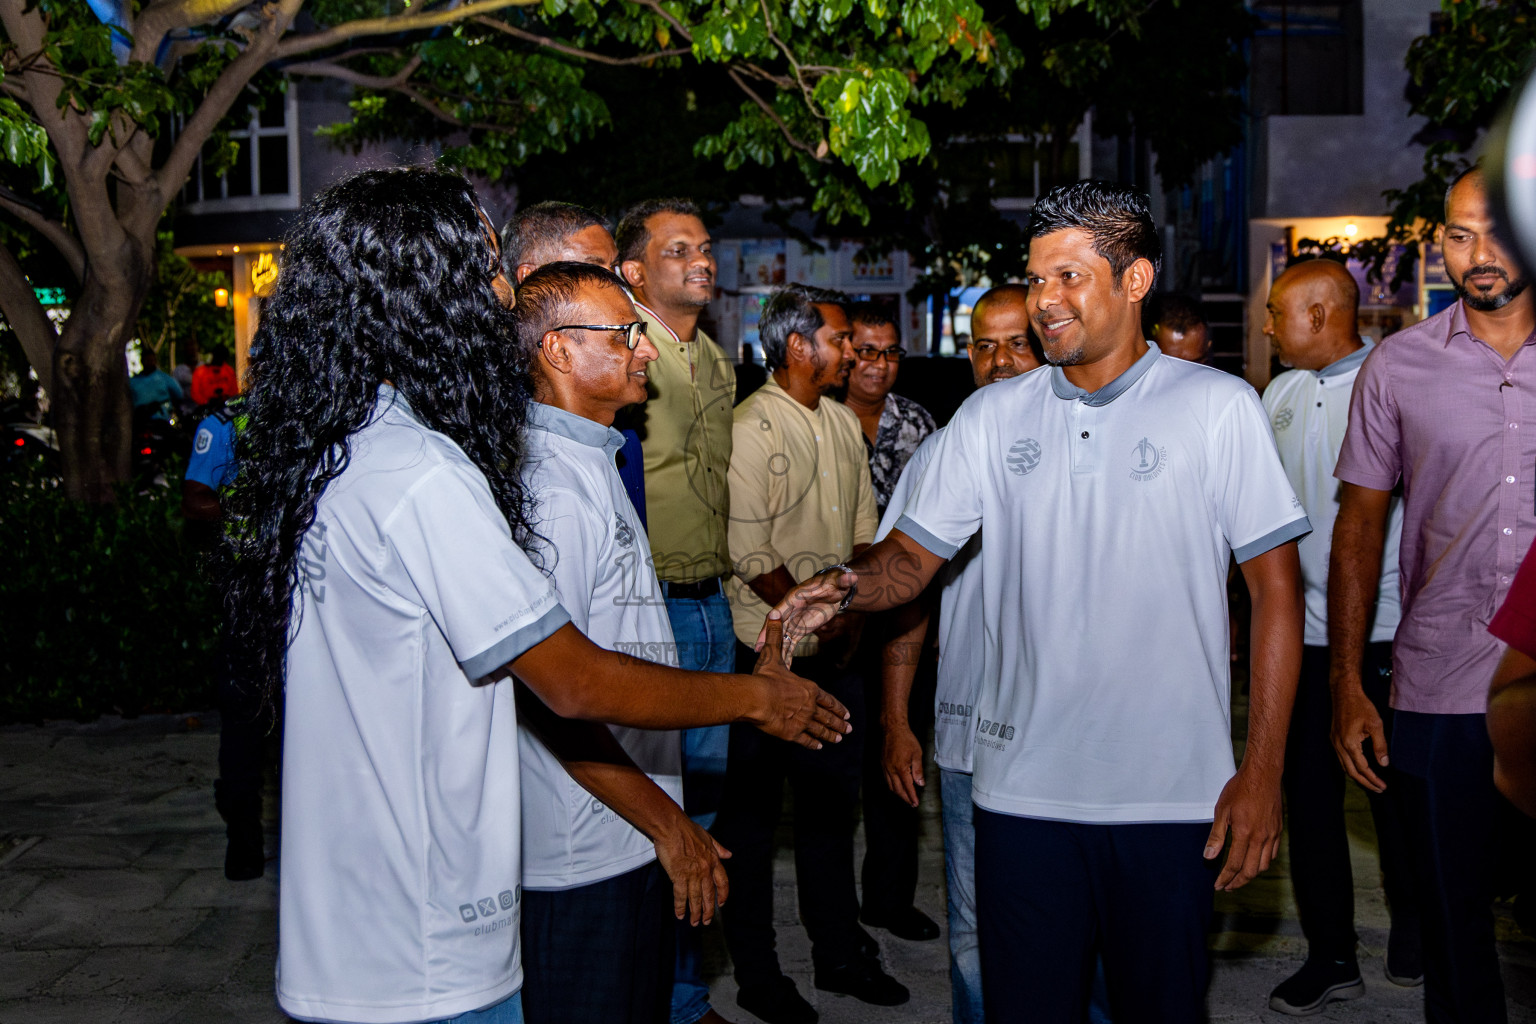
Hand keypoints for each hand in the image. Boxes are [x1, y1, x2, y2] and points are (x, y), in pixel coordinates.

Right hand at [652, 814, 730, 924]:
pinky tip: (680, 914)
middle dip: (708, 910)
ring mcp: (692, 874)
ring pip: (696, 898)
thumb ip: (718, 848)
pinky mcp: (678, 876)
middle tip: (706, 921)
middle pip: (709, 895)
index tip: (722, 904)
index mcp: (713, 860)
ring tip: (694, 923)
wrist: (672, 826)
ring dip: (695, 913)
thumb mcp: (708, 837)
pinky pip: (680, 895)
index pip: (722, 882)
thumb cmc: (687, 829)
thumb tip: (729, 855)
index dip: (722, 895)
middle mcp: (705, 870)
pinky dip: (680, 906)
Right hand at [751, 614, 851, 747]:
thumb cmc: (766, 677)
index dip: (837, 706)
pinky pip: (806, 740)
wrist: (758, 698)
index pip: (827, 699)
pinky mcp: (792, 733)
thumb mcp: (772, 653)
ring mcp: (803, 721)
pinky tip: (819, 746)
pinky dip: (814, 743)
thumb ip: (775, 635)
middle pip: (828, 716)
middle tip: (848, 729)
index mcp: (808, 689)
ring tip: (839, 739)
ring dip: (831, 734)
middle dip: (839, 723)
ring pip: (821, 729)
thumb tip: (775, 614)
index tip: (846, 713)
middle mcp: (810, 706)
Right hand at [757, 570, 856, 658]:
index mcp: (796, 596)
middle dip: (767, 635)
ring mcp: (794, 619)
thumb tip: (851, 578)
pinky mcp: (800, 628)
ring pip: (781, 635)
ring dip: (775, 648)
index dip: (775, 617)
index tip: (767, 625)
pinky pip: (790, 642)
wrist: (835, 589)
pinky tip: (783, 666)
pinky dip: (786, 653)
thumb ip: (843, 580)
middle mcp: (791, 608)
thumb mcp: (839, 580)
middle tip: (759, 649)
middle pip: (776, 623)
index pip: (782, 607)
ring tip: (768, 663)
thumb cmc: (835, 582)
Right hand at [882, 722, 924, 806]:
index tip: (915, 803)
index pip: (907, 787)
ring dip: (898, 793)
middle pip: (897, 789)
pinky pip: (886, 779)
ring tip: (905, 797)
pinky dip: (892, 785)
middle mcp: (891, 769)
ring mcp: (885, 767)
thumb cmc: (906, 739)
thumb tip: (920, 783)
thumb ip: (918, 770)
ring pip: (890, 785)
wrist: (892, 729)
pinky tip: (897, 786)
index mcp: (901, 768)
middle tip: (911, 803)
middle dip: (905, 798)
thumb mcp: (917, 754)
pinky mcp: (883, 764)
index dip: (912, 796)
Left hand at [1204, 766, 1281, 890]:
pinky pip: (1273, 853)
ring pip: (1263, 865)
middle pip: (1251, 870)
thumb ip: (1216, 835)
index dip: (1225, 878)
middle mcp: (1261, 838)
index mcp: (1244, 834)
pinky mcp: (1278, 830)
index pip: (1234, 865)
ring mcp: (1271, 835)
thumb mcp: (1222, 810)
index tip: (1218, 885)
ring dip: (1251, 874)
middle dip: (1238, 882)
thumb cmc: (1240, 789)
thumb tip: (1209, 856)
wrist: (1263, 775)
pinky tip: (1254, 861)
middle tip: (1228, 886)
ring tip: (1239, 877)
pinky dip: (1263, 862)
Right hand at [1330, 680, 1387, 792]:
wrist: (1344, 693)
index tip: (1383, 786)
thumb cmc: (1361, 706)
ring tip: (1370, 782)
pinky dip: (1351, 767)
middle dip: (1365, 782)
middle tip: (1379, 789)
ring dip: (1357, 776)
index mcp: (1349, 743)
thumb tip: (1384, 764)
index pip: (1362, 768)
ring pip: (1344, 766)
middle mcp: (1339, 745)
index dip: (1373, 779)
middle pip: (1351, 772)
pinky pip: (1341, 759)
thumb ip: (1380, 745)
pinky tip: (1359, 767)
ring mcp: (1334, 742)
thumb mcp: (1376, 724)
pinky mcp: (1334, 738)